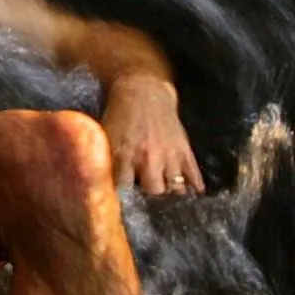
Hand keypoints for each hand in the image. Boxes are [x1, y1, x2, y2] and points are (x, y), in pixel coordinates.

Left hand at [101, 73, 204, 197]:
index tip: (125, 203)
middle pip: (154, 192)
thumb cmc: (120, 116)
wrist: (143, 91)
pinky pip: (193, 175)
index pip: (125, 190)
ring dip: (171, 193)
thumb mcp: (106, 138)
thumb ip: (106, 162)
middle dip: (150, 197)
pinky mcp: (184, 149)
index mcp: (124, 155)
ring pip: (175, 188)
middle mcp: (148, 157)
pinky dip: (194, 187)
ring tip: (166, 197)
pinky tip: (193, 194)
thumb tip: (100, 186)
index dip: (125, 198)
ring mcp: (168, 154)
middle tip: (148, 198)